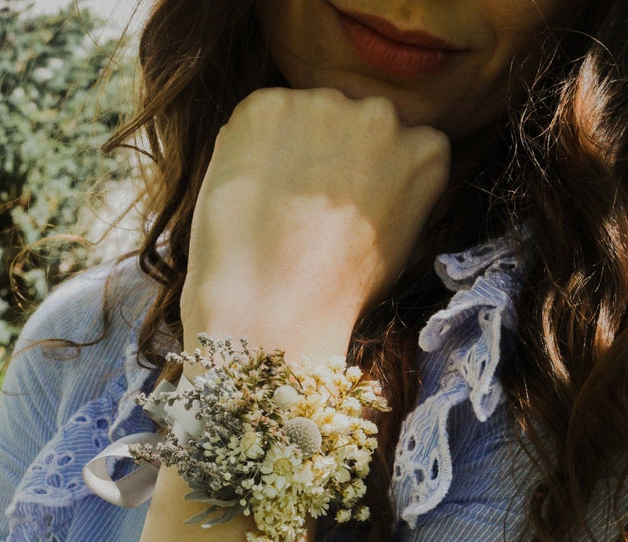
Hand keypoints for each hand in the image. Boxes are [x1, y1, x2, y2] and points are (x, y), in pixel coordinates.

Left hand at [180, 86, 450, 362]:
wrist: (277, 304)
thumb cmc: (337, 292)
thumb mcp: (399, 243)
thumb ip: (398, 190)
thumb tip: (377, 175)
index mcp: (427, 148)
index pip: (395, 141)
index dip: (363, 174)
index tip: (347, 205)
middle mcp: (383, 114)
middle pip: (349, 120)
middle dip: (328, 152)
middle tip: (304, 208)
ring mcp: (324, 103)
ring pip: (302, 116)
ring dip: (288, 148)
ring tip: (275, 207)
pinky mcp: (267, 104)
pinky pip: (257, 118)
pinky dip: (248, 148)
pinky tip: (251, 194)